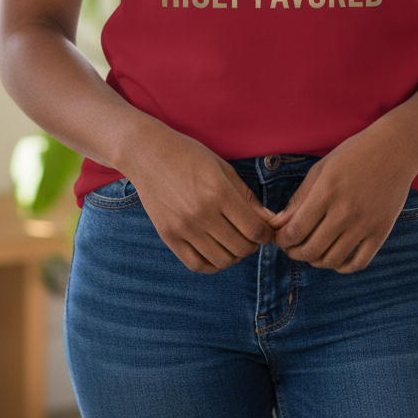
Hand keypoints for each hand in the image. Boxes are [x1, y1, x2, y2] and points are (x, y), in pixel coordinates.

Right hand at [126, 126, 275, 273]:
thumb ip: (246, 197)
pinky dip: (212, 264)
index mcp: (218, 192)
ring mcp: (183, 227)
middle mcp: (201, 213)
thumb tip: (269, 221)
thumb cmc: (189, 155)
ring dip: (235, 256)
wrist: (147, 153)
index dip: (266, 234)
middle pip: (241, 248)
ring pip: (222, 260)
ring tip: (234, 242)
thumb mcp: (223, 168)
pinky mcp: (168, 236)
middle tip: (251, 236)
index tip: (266, 231)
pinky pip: (197, 264)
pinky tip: (216, 251)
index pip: (254, 229)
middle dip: (253, 245)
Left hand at [269, 121, 417, 273]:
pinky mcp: (381, 231)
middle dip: (295, 253)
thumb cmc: (353, 155)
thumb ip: (299, 199)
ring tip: (312, 251)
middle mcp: (345, 211)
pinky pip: (359, 263)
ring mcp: (365, 223)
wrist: (395, 150)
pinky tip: (335, 258)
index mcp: (326, 191)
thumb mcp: (321, 170)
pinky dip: (342, 267)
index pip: (295, 231)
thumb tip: (277, 225)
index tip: (281, 237)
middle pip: (311, 250)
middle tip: (293, 247)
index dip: (282, 239)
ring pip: (332, 260)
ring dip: (316, 261)